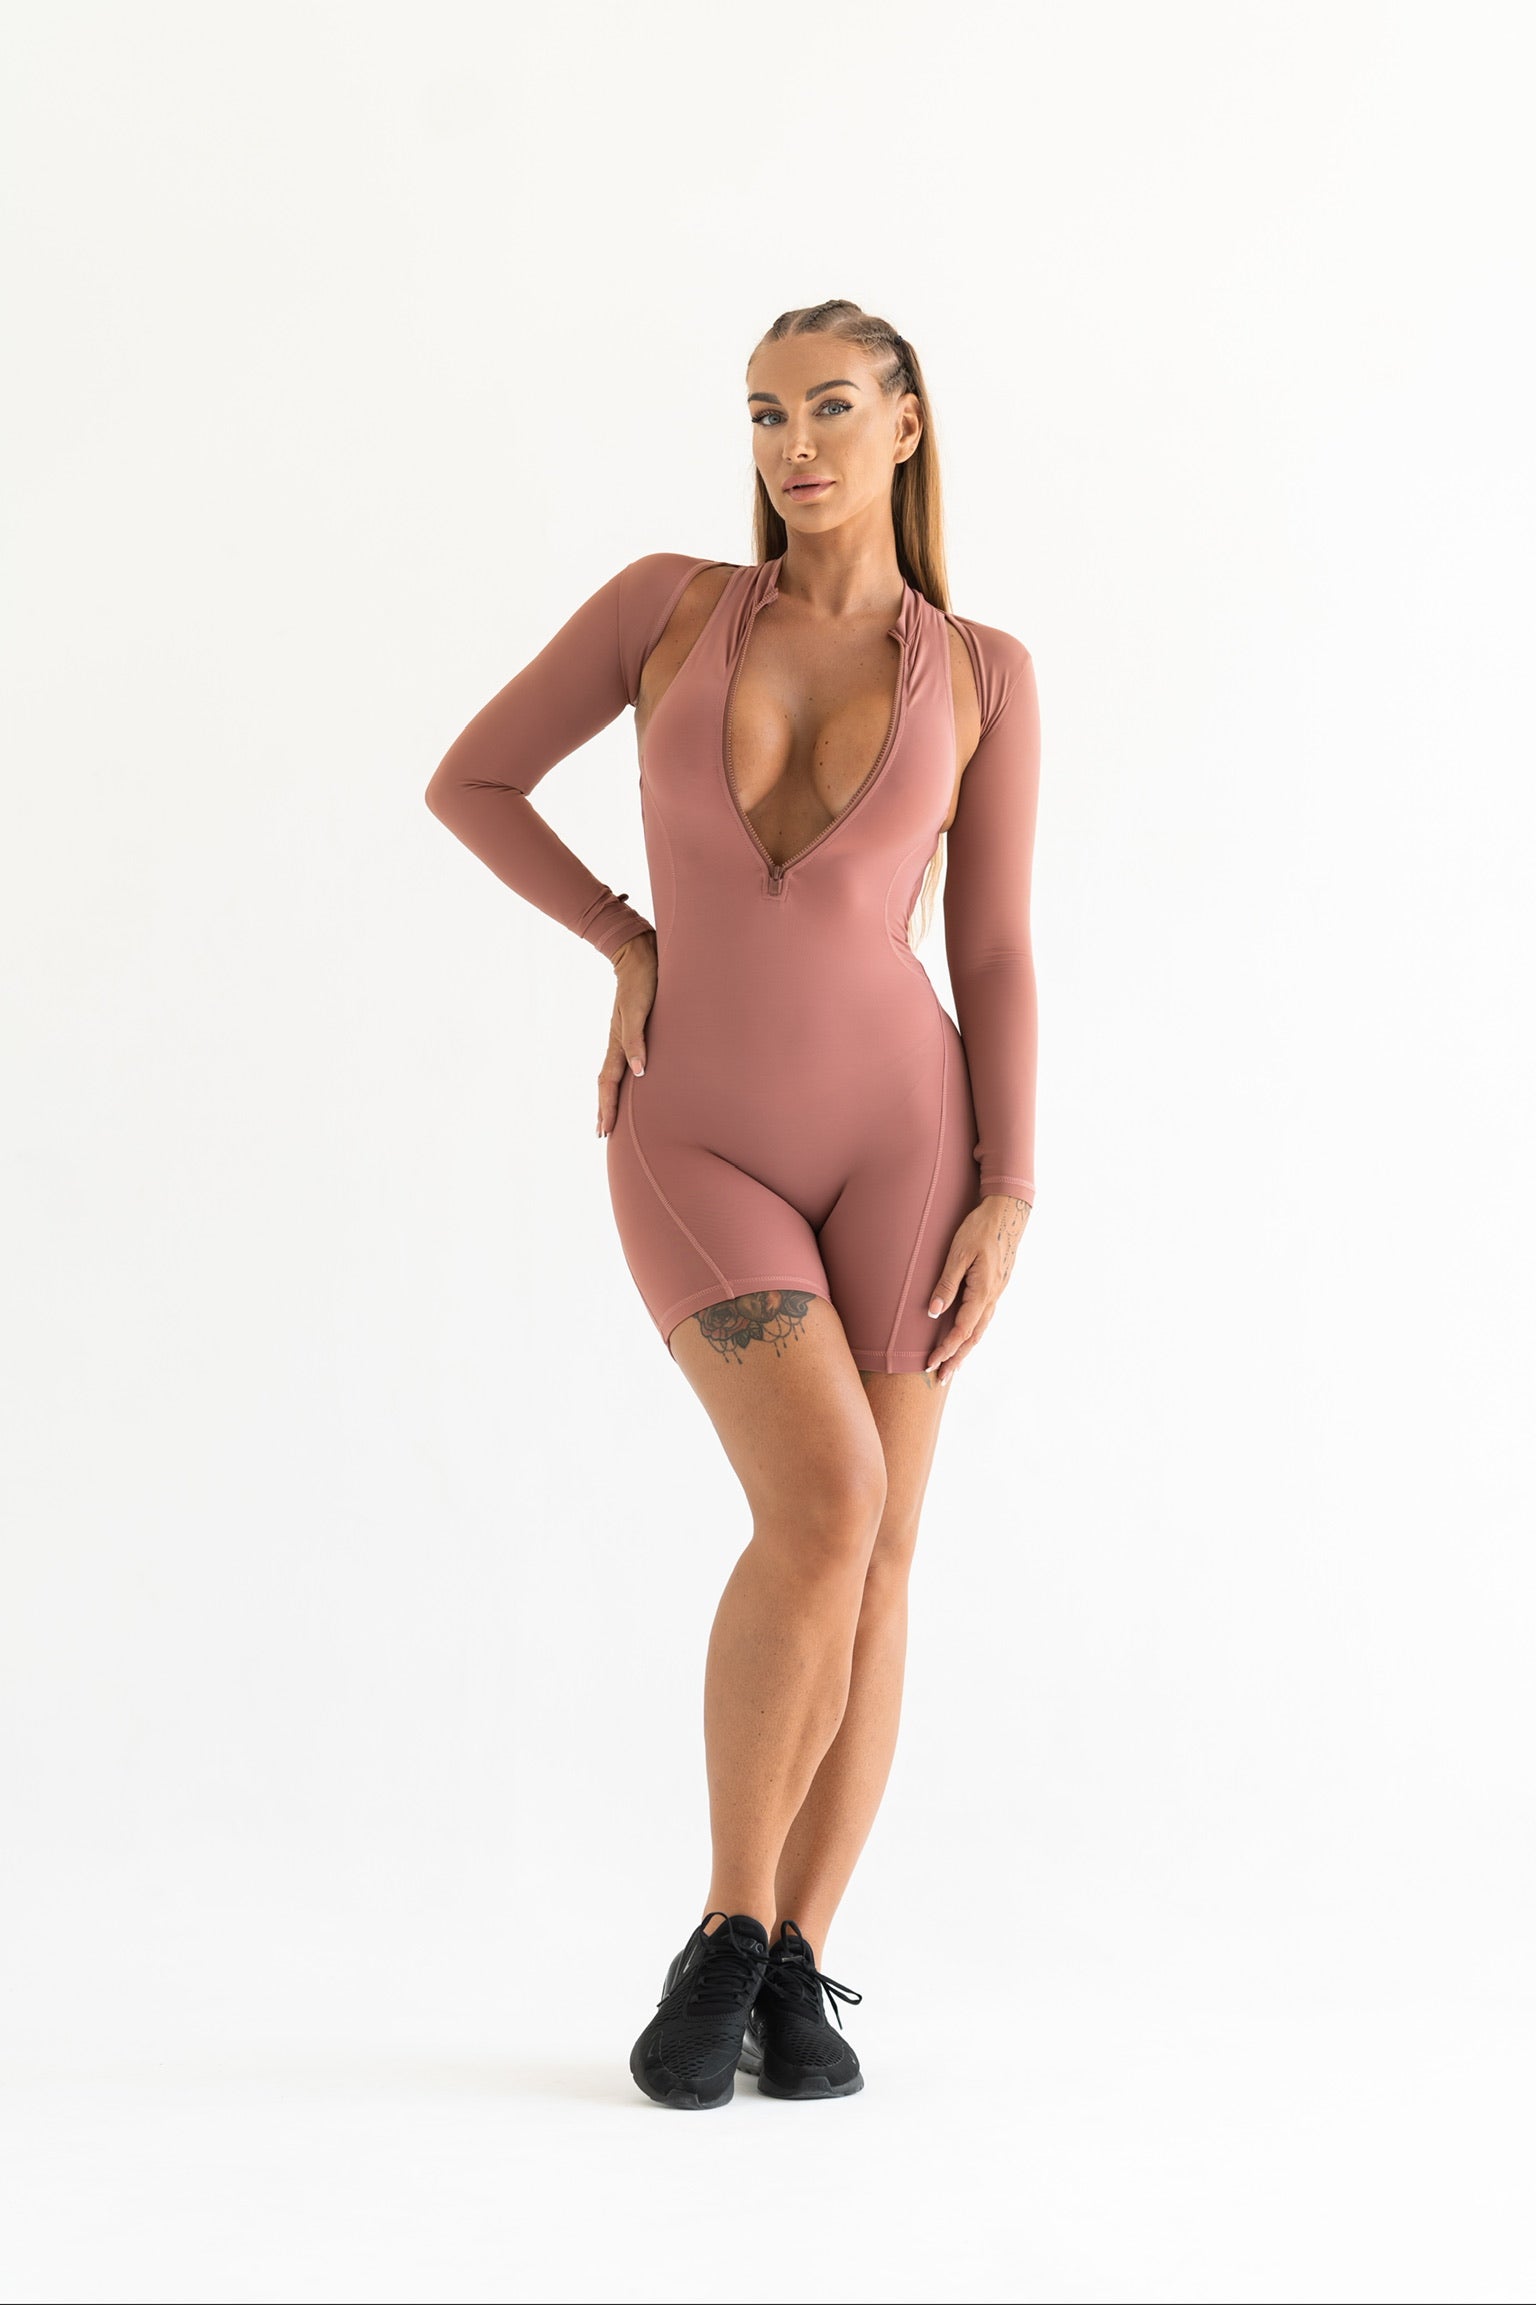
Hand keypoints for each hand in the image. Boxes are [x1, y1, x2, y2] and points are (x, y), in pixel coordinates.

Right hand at [597, 930, 656, 1137]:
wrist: (640, 954)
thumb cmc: (644, 981)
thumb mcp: (640, 1010)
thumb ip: (637, 1040)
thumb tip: (640, 1071)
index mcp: (618, 1042)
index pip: (609, 1083)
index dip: (607, 1108)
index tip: (604, 1131)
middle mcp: (618, 1043)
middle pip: (607, 1084)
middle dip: (604, 1109)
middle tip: (602, 1133)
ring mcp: (623, 1036)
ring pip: (613, 1074)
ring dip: (610, 1097)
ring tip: (609, 1115)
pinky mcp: (632, 1029)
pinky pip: (623, 1062)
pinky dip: (620, 1079)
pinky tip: (629, 1081)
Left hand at [923, 1193, 1030, 1383]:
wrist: (1008, 1213)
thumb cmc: (980, 1229)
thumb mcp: (958, 1254)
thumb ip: (946, 1285)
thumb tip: (933, 1314)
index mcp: (983, 1291)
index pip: (961, 1330)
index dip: (945, 1349)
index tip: (930, 1364)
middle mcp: (992, 1297)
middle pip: (973, 1338)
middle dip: (955, 1359)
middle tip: (940, 1379)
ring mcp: (997, 1293)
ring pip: (980, 1330)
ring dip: (965, 1350)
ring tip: (952, 1366)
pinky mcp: (996, 1287)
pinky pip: (984, 1318)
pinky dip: (973, 1334)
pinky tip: (966, 1338)